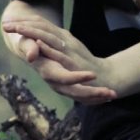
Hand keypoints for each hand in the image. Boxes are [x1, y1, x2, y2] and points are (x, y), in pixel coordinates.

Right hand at [1, 15, 116, 105]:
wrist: (28, 49)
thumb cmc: (28, 43)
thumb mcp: (25, 42)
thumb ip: (28, 48)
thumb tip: (32, 55)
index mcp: (48, 71)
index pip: (64, 78)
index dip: (77, 77)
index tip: (93, 75)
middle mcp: (55, 82)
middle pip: (76, 92)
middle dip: (94, 94)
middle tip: (111, 93)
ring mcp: (61, 86)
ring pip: (80, 96)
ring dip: (97, 97)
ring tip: (113, 95)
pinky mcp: (66, 86)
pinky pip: (82, 95)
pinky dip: (94, 97)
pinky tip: (106, 96)